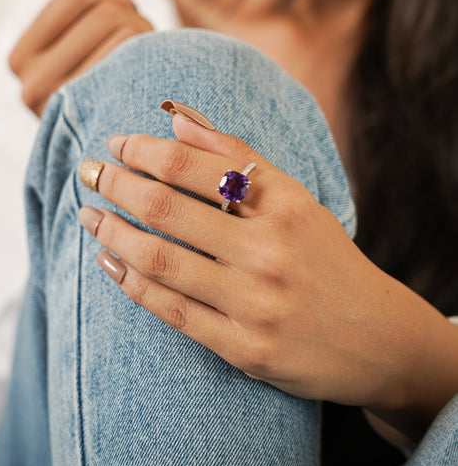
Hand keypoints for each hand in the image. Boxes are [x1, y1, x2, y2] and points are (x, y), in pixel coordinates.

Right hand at [8, 0, 153, 115]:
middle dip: (131, 11)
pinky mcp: (107, 114)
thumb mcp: (71, 44)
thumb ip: (78, 2)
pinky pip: (142, 58)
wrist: (104, 153)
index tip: (120, 4)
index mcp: (19, 58)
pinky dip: (156, 54)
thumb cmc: (94, 86)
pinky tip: (152, 69)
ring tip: (143, 53)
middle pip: (106, 8)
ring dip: (146, 33)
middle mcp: (34, 83)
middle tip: (137, 31)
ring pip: (128, 28)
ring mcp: (70, 103)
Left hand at [79, 104, 457, 443]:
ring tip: (88, 215)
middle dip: (115, 184)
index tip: (115, 142)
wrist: (379, 339)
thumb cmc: (326, 259)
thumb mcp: (296, 199)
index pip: (195, 164)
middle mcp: (271, 250)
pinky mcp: (247, 349)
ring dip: (112, 232)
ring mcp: (258, 302)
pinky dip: (132, 284)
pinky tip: (109, 263)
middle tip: (87, 172)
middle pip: (168, 208)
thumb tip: (174, 116)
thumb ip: (238, 155)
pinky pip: (173, 312)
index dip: (143, 150)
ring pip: (161, 260)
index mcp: (286, 203)